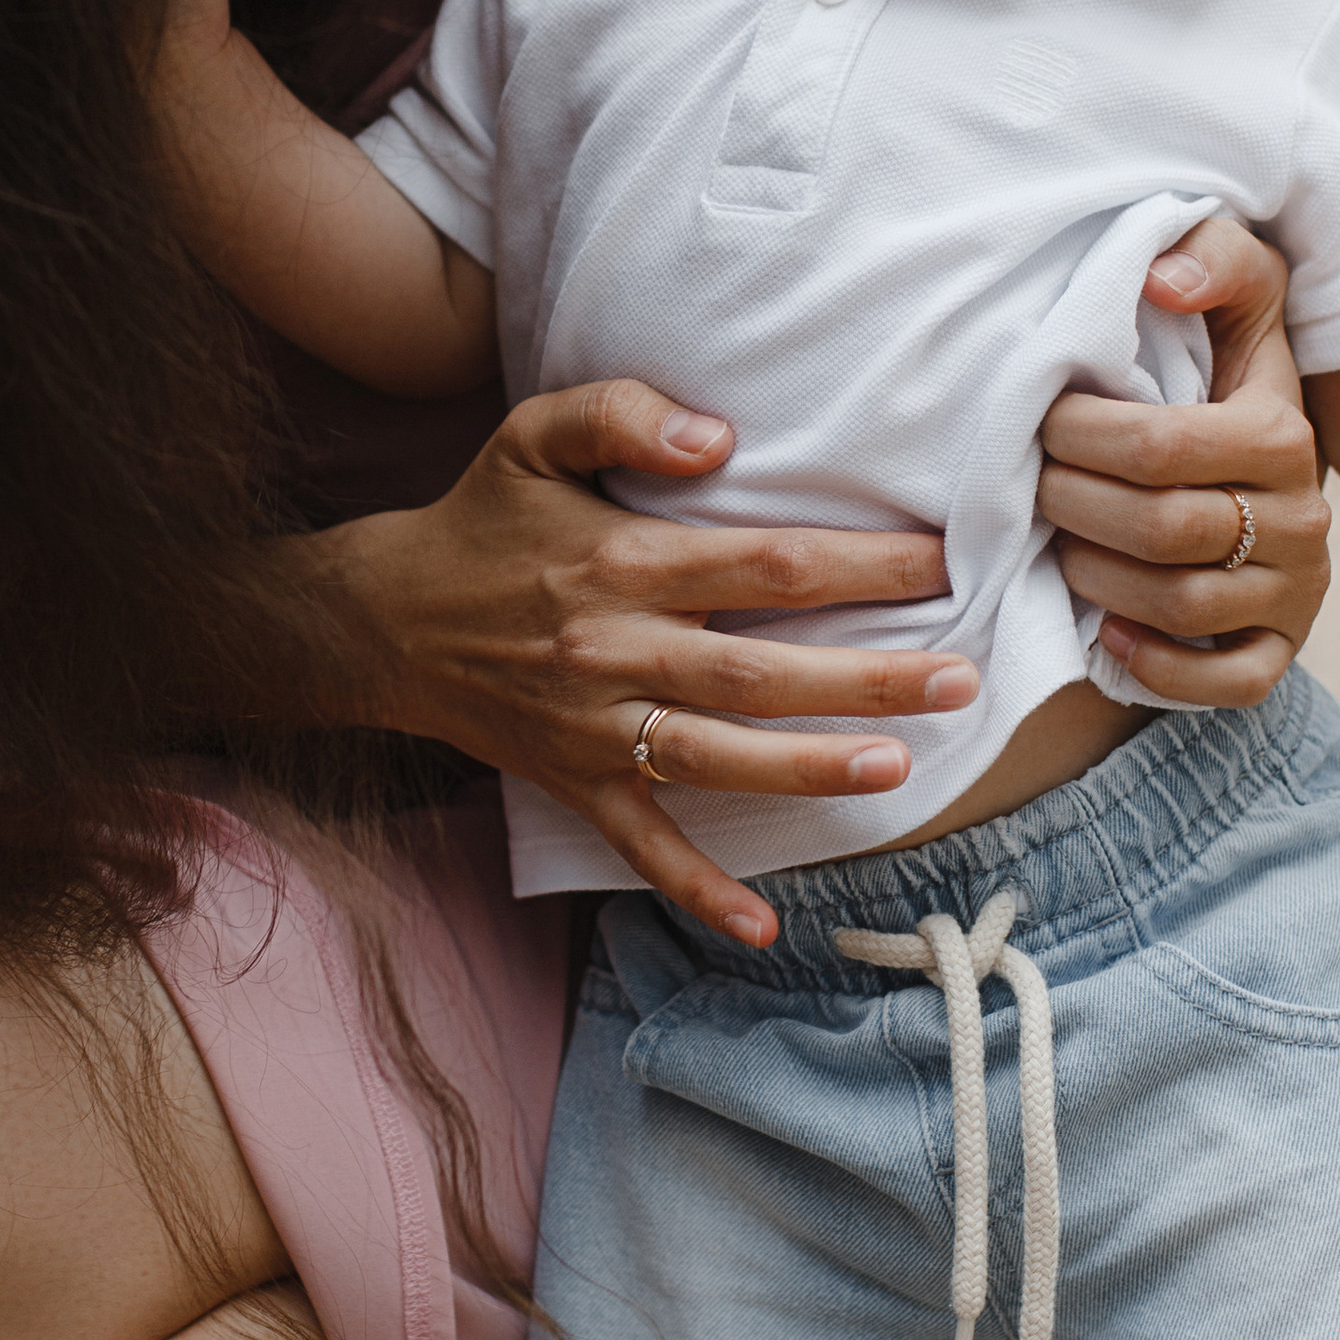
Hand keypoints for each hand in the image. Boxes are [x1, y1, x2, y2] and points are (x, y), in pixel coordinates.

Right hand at [312, 379, 976, 945]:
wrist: (381, 621)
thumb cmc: (481, 521)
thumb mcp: (531, 435)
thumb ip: (620, 413)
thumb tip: (721, 438)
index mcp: (616, 561)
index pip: (759, 563)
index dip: (854, 565)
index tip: (935, 560)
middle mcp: (610, 650)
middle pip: (756, 670)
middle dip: (865, 678)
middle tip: (958, 678)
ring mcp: (594, 728)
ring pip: (716, 758)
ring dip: (807, 768)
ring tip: (896, 769)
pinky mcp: (575, 783)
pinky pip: (641, 846)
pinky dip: (698, 889)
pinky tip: (764, 926)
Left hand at [1035, 215, 1330, 703]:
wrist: (1267, 461)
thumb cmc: (1220, 372)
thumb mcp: (1235, 298)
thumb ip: (1211, 259)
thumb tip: (1160, 279)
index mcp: (1281, 431)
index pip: (1160, 445)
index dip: (1079, 436)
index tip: (1039, 420)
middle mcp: (1303, 516)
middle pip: (1163, 529)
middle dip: (1073, 507)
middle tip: (1026, 486)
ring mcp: (1298, 589)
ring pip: (1182, 606)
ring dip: (1097, 581)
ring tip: (1056, 546)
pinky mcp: (1282, 647)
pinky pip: (1228, 682)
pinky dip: (1160, 667)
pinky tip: (1109, 635)